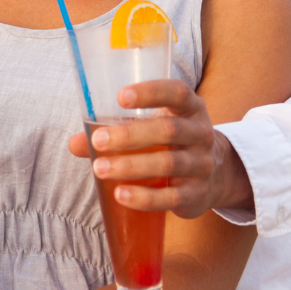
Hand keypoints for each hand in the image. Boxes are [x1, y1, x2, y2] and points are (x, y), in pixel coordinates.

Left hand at [67, 79, 253, 218]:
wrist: (216, 175)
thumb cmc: (171, 143)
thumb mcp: (152, 128)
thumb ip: (115, 131)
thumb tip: (74, 142)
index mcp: (190, 108)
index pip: (177, 93)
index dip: (150, 92)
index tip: (120, 96)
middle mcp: (201, 133)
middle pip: (169, 130)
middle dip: (131, 135)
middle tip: (99, 140)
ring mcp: (202, 165)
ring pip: (169, 164)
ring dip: (132, 166)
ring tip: (100, 169)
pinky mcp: (198, 195)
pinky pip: (172, 197)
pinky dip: (145, 197)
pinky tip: (121, 194)